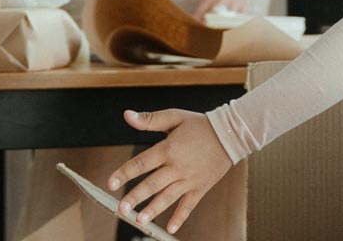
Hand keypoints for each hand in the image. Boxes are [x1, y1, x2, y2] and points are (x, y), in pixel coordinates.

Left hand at [108, 109, 231, 234]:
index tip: (111, 183)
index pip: (142, 162)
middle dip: (136, 197)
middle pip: (153, 184)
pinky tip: (170, 228)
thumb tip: (127, 115)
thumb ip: (150, 119)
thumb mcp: (175, 117)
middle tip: (121, 208)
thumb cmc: (200, 124)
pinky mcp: (200, 187)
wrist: (231, 133)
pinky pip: (189, 205)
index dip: (125, 173)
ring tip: (139, 220)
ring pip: (168, 197)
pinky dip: (180, 217)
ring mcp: (190, 179)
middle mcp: (178, 166)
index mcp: (169, 148)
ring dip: (153, 209)